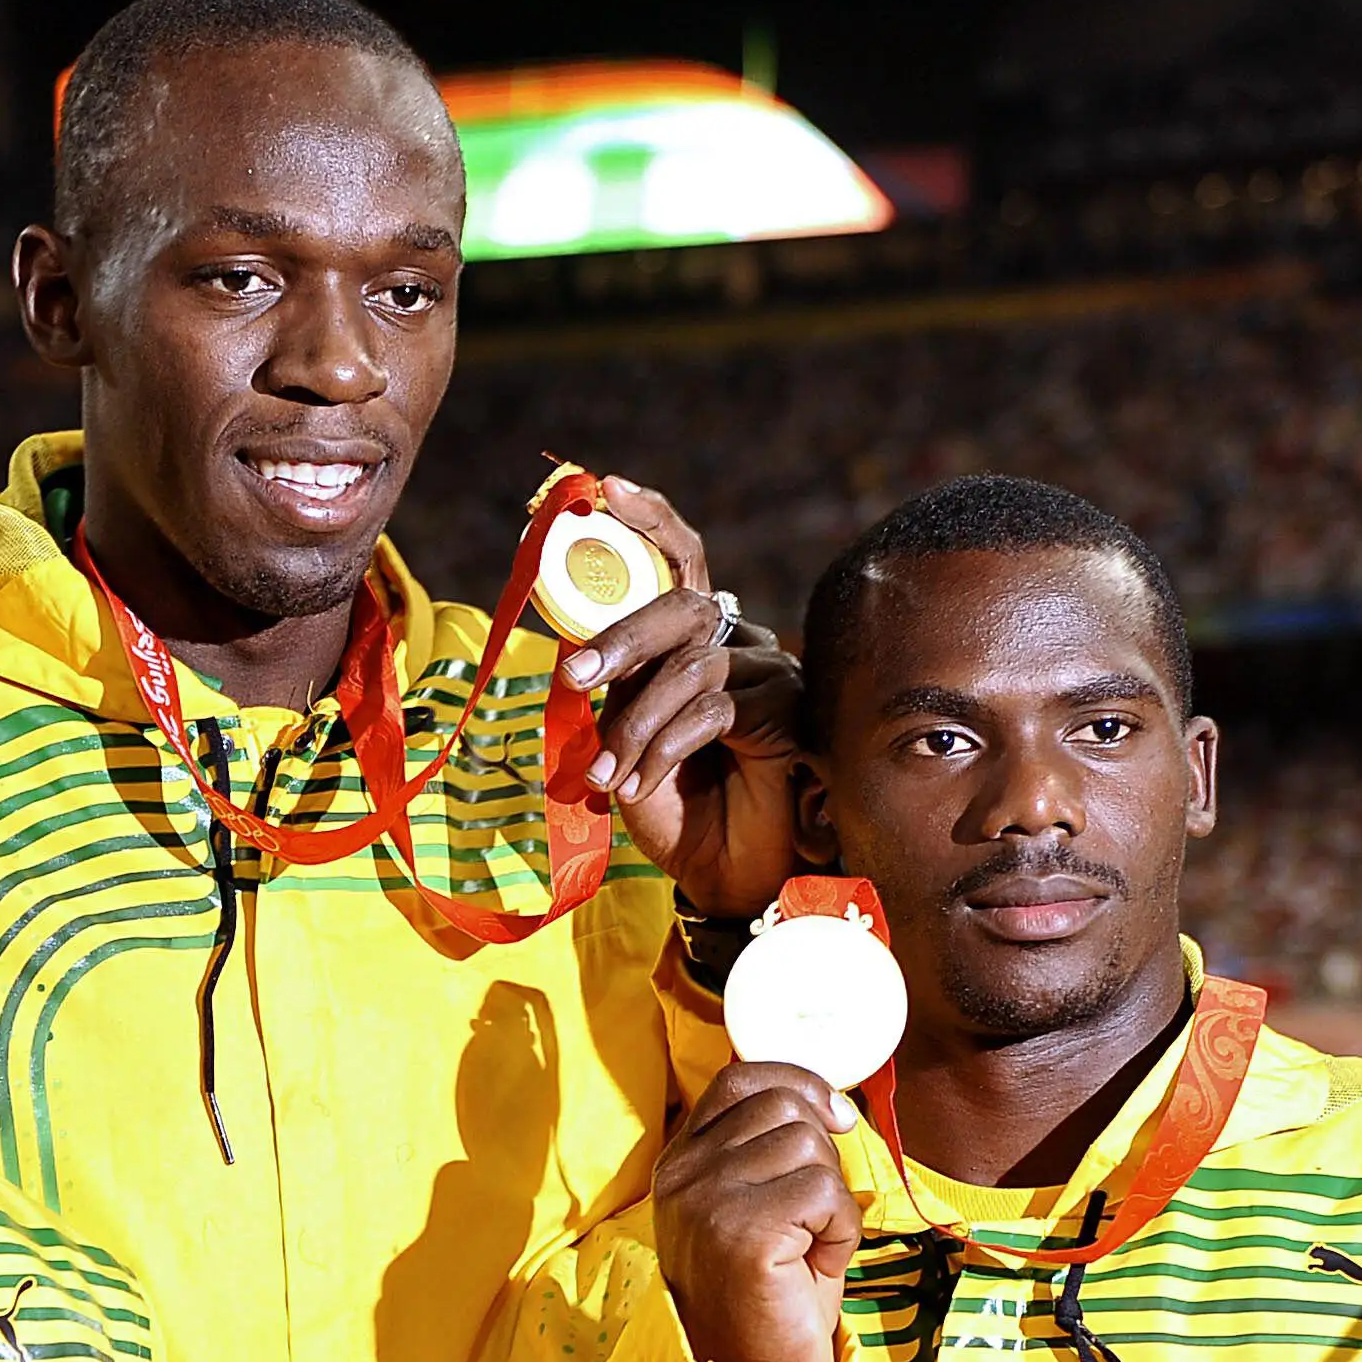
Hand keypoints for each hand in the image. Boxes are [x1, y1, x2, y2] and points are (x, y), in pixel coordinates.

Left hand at [561, 477, 801, 919]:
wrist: (723, 874)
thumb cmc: (676, 809)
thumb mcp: (623, 742)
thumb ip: (613, 691)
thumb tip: (572, 657)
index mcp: (697, 642)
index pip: (681, 562)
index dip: (651, 519)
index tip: (606, 487)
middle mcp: (739, 646)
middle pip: (684, 605)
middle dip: (623, 637)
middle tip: (575, 675)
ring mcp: (771, 674)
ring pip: (691, 666)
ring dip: (635, 723)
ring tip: (607, 773)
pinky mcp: (789, 712)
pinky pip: (714, 709)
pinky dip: (663, 746)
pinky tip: (640, 781)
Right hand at [651, 1061, 858, 1361]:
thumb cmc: (769, 1292)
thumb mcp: (759, 1203)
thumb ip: (771, 1148)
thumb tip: (830, 1103)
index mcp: (681, 1161)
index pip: (739, 1080)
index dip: (798, 1083)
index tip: (835, 1117)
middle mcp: (684, 1175)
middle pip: (783, 1106)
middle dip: (822, 1153)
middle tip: (815, 1214)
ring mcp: (707, 1200)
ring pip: (808, 1145)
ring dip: (832, 1198)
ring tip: (811, 1245)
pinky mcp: (743, 1232)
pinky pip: (825, 1191)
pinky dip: (841, 1228)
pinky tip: (818, 1264)